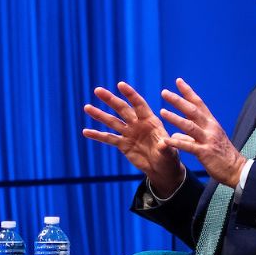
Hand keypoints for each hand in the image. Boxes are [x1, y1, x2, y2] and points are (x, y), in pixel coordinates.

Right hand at [83, 82, 183, 196]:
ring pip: (112, 122)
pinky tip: (86, 132)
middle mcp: (137, 124)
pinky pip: (108, 139)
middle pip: (122, 109)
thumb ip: (165, 146)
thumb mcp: (169, 152)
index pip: (139, 105)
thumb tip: (163, 143)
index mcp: (150, 121)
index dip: (130, 95)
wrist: (161, 169)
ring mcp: (129, 133)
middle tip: (98, 90)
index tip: (120, 85)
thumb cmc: (169, 157)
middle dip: (110, 100)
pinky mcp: (122, 144)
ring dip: (99, 115)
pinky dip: (97, 135)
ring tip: (87, 107)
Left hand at [160, 79, 246, 188]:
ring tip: (162, 112)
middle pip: (192, 110)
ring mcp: (208, 140)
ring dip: (175, 118)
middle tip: (164, 92)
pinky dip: (177, 142)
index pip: (199, 104)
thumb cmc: (222, 155)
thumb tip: (176, 134)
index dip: (188, 92)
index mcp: (211, 123)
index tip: (178, 81)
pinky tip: (166, 140)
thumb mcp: (208, 142)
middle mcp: (210, 128)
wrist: (237, 170)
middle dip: (178, 100)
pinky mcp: (205, 152)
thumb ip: (190, 136)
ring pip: (190, 126)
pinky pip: (189, 146)